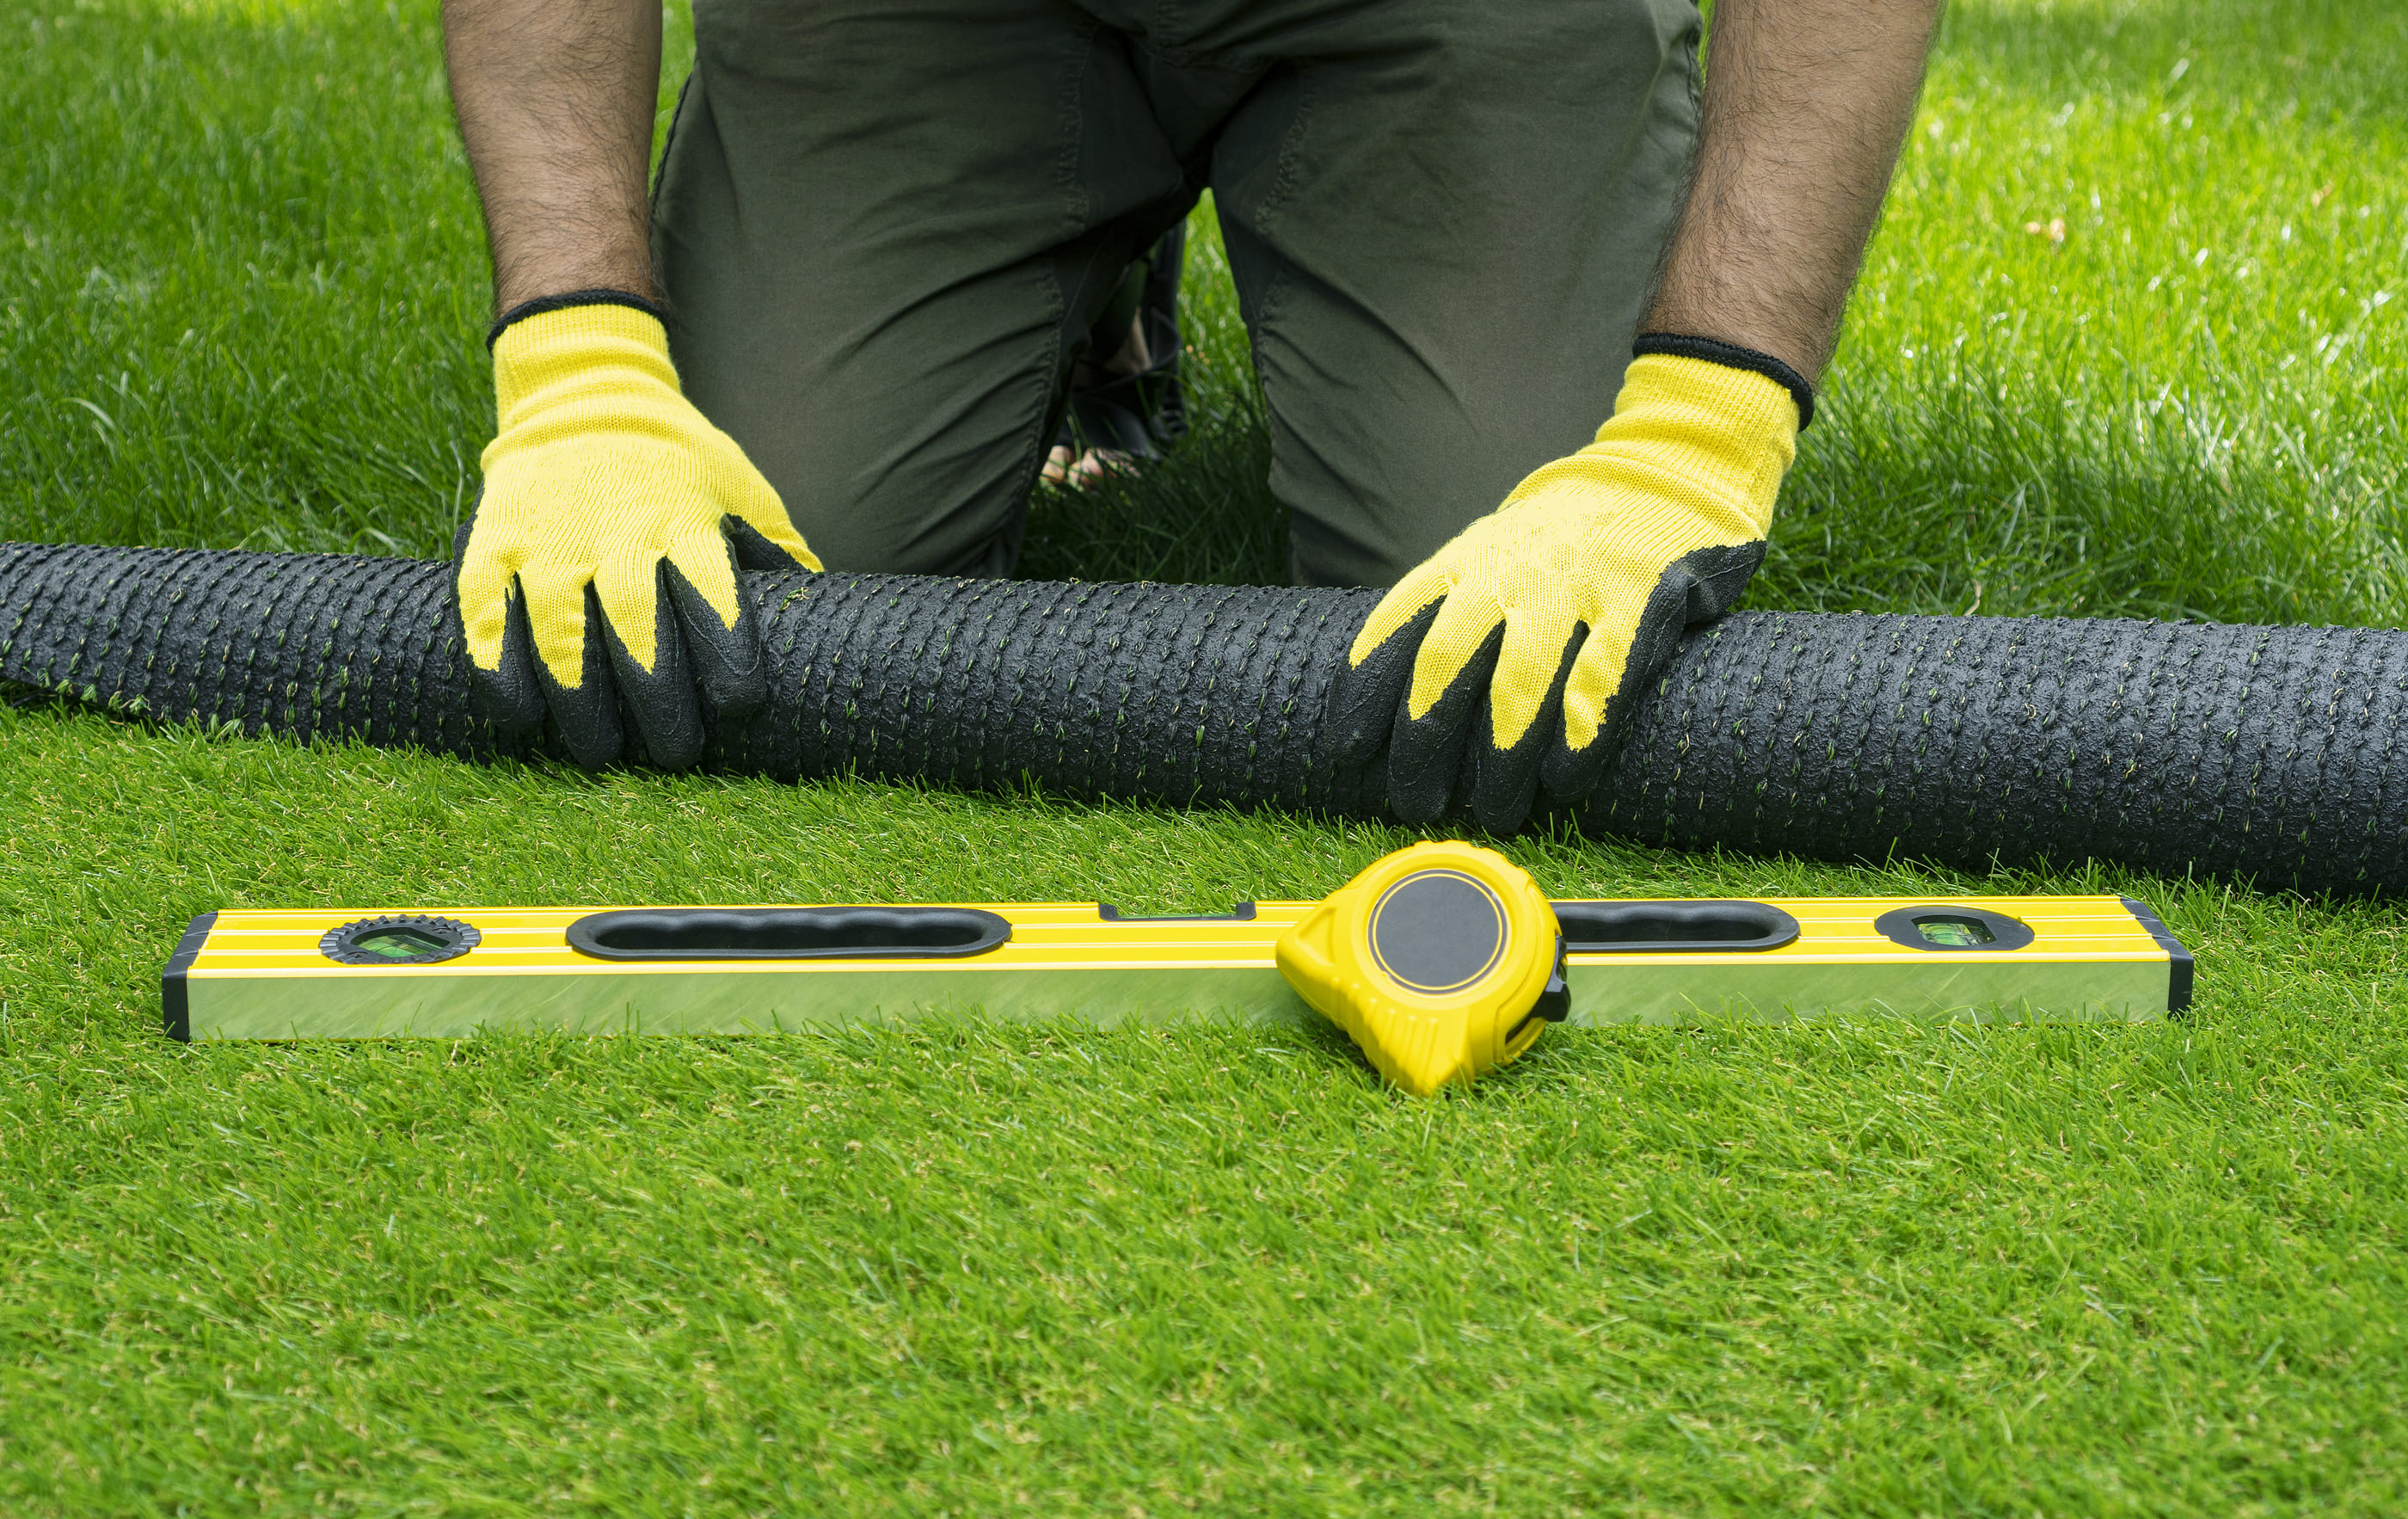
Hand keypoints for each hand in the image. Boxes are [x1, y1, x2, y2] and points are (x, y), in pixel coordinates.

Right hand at [455, 299, 819, 767]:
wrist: (586, 395)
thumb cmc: (683, 468)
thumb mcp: (743, 494)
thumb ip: (777, 557)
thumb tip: (827, 624)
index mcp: (687, 522)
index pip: (712, 595)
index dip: (726, 653)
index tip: (740, 706)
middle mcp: (617, 531)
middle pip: (638, 625)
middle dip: (658, 698)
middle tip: (675, 753)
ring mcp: (550, 538)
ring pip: (561, 629)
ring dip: (580, 700)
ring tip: (600, 752)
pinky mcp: (496, 542)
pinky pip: (490, 611)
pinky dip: (501, 668)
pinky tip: (522, 716)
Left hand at [1327, 352, 1799, 830]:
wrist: (1666, 465)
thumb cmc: (1567, 537)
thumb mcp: (1495, 553)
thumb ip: (1454, 609)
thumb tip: (1399, 704)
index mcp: (1466, 562)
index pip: (1397, 627)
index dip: (1366, 692)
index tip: (1344, 751)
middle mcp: (1509, 572)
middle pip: (1446, 664)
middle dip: (1423, 741)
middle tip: (1413, 802)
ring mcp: (1574, 584)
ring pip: (1520, 679)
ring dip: (1500, 755)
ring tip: (1493, 811)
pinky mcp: (1641, 597)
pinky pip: (1602, 672)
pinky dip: (1580, 730)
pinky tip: (1565, 778)